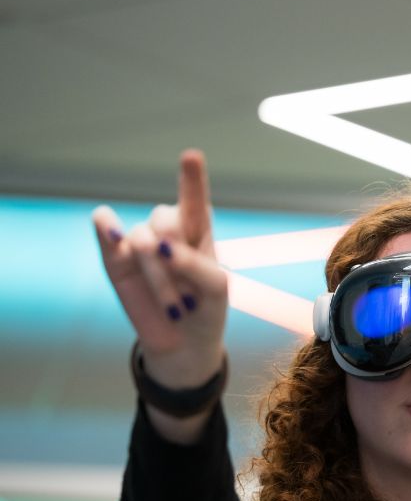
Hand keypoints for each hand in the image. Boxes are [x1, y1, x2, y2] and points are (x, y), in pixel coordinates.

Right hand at [91, 150, 227, 387]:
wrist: (182, 344)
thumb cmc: (206, 310)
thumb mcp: (216, 290)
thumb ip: (194, 263)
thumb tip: (154, 243)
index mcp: (198, 230)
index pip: (194, 199)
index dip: (191, 178)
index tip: (191, 155)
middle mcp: (168, 230)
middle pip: (165, 220)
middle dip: (175, 259)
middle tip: (188, 299)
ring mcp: (139, 242)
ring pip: (141, 238)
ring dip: (158, 276)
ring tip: (174, 306)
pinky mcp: (113, 256)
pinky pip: (104, 228)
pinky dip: (105, 226)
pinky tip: (109, 227)